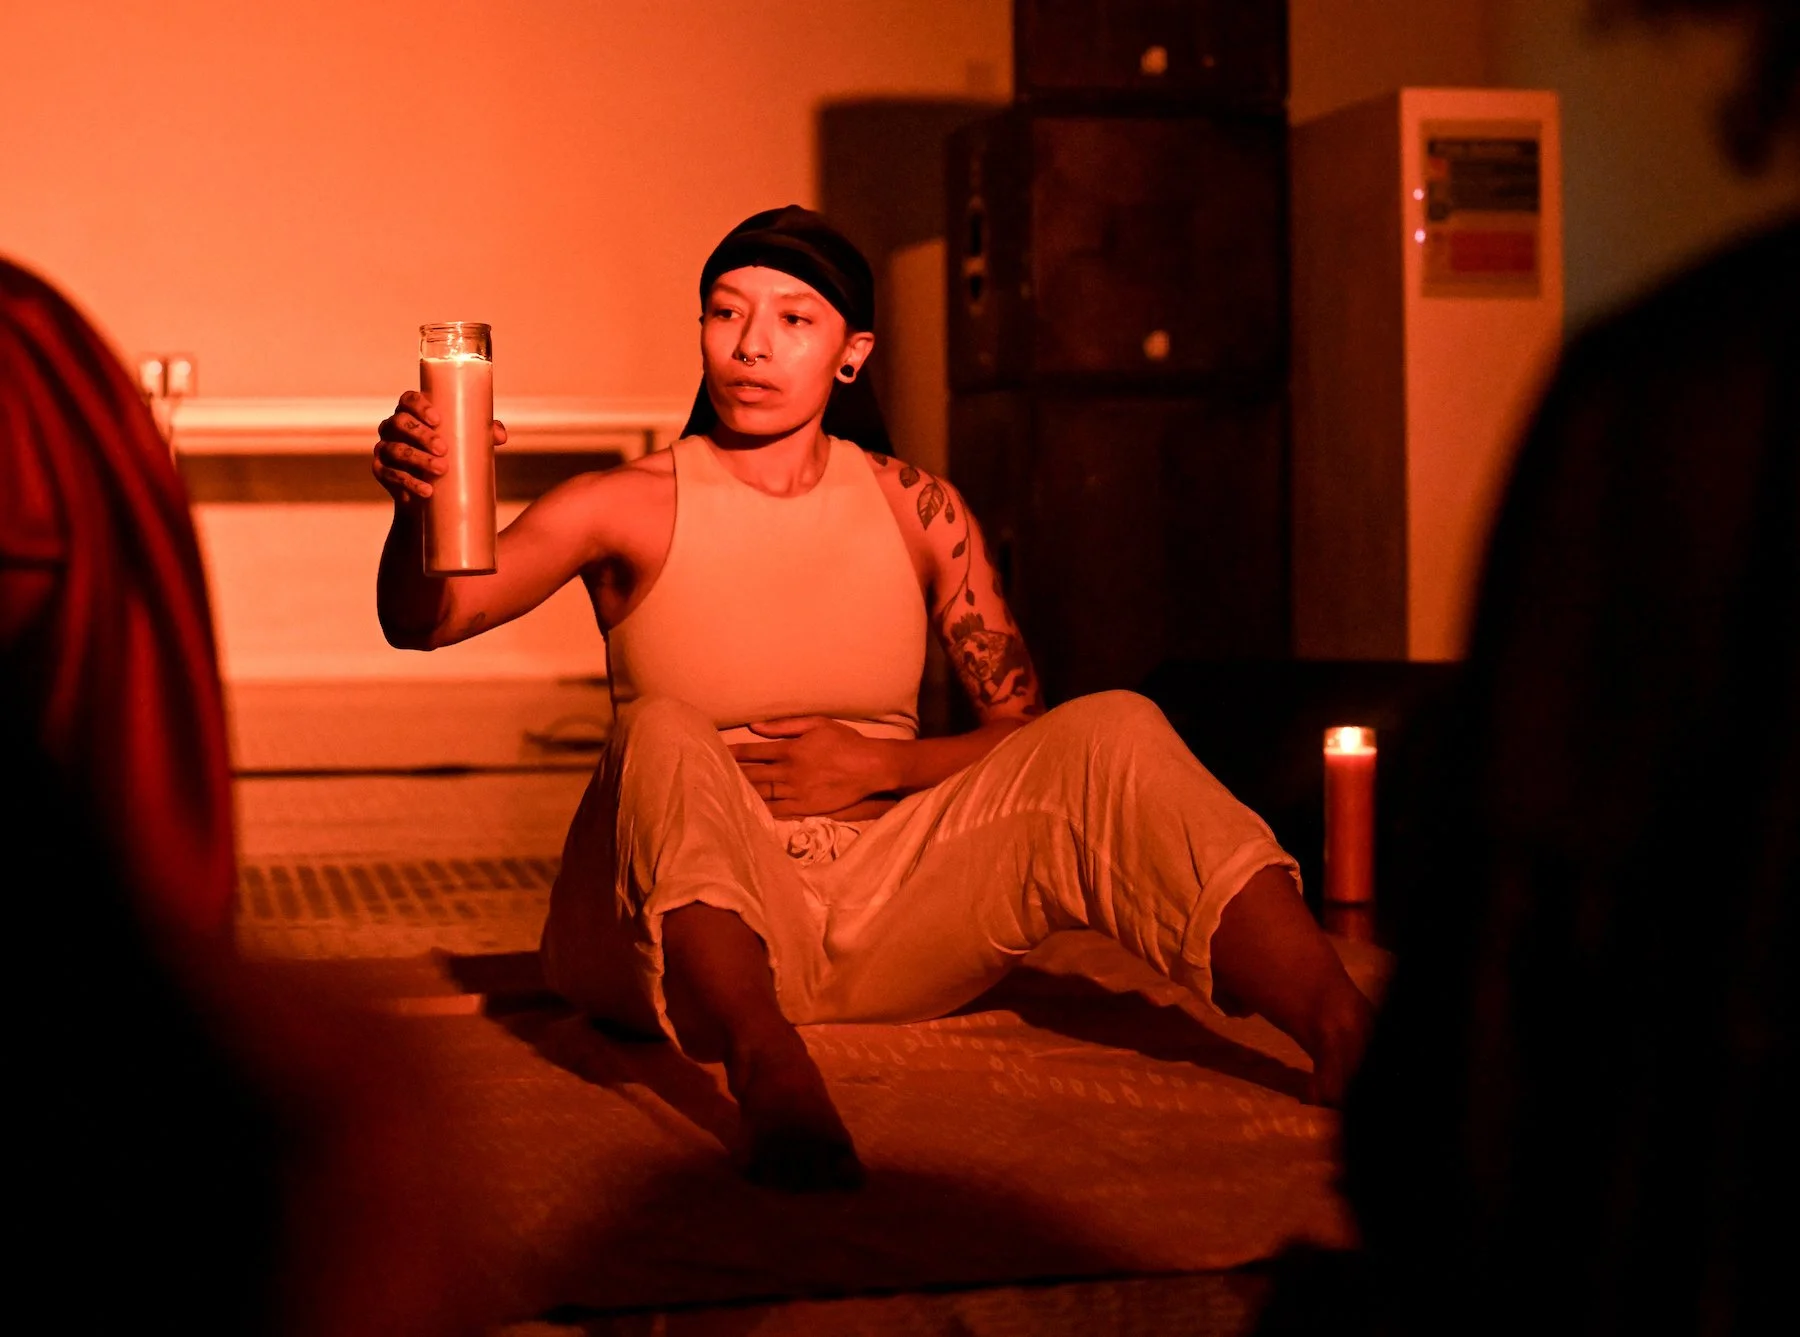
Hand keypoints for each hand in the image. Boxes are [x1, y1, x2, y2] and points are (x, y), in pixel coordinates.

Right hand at [372, 390, 507, 505]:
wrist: (429, 493)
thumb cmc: (449, 456)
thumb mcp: (465, 442)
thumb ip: (482, 434)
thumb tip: (501, 435)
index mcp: (410, 413)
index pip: (408, 400)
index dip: (419, 406)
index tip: (438, 420)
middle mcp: (392, 427)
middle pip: (400, 423)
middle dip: (422, 435)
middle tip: (444, 449)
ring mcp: (384, 448)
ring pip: (396, 450)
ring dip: (419, 459)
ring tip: (441, 469)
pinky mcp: (380, 471)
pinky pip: (391, 475)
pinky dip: (410, 483)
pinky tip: (427, 490)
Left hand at [728, 717, 886, 817]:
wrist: (870, 767)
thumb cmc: (845, 741)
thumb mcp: (817, 724)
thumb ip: (785, 725)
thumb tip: (755, 727)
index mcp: (790, 750)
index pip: (753, 752)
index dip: (733, 753)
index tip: (716, 752)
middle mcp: (788, 772)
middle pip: (752, 775)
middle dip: (731, 774)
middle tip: (710, 774)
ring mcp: (795, 792)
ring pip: (761, 793)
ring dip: (741, 792)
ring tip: (721, 792)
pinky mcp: (804, 808)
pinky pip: (776, 810)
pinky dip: (759, 810)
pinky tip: (745, 810)